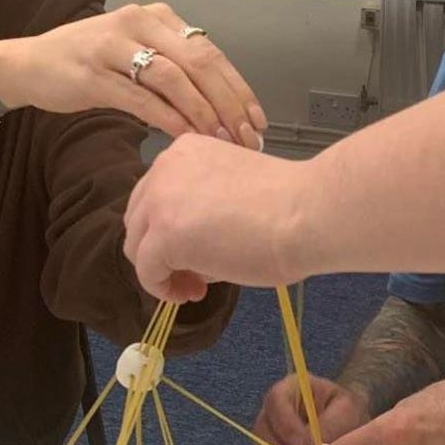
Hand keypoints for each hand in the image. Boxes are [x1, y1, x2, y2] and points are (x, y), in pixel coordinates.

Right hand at [0, 3, 265, 144]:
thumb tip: (220, 104)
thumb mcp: (137, 55)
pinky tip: (185, 139)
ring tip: (220, 141)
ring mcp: (115, 45)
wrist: (29, 64)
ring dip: (202, 113)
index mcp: (158, 17)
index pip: (210, 51)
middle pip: (199, 63)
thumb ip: (174, 68)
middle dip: (228, 104)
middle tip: (246, 138)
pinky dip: (169, 119)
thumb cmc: (89, 64)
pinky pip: (142, 98)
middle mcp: (140, 23)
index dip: (238, 88)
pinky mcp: (94, 73)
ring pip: (174, 79)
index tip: (257, 120)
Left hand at [124, 134, 312, 301]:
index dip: (172, 229)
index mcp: (185, 151)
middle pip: (140, 220)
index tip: (201, 249)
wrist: (307, 213)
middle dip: (162, 251)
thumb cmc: (288, 204)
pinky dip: (163, 288)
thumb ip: (203, 206)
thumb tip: (189, 247)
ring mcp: (160, 201)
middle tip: (196, 274)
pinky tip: (191, 293)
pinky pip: (147, 272)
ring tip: (195, 287)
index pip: (158, 196)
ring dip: (162, 271)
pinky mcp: (163, 236)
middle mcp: (164, 168)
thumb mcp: (232, 189)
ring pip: (138, 247)